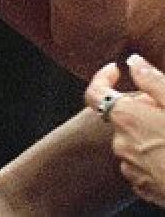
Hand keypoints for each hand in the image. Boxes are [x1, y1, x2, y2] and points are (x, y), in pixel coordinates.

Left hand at [85, 55, 164, 206]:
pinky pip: (141, 163)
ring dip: (149, 133)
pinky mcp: (142, 186)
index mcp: (126, 117)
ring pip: (133, 140)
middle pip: (122, 116)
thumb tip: (133, 61)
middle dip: (141, 109)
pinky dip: (153, 156)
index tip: (117, 70)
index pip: (95, 93)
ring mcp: (130, 167)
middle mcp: (120, 142)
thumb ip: (152, 81)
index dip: (102, 78)